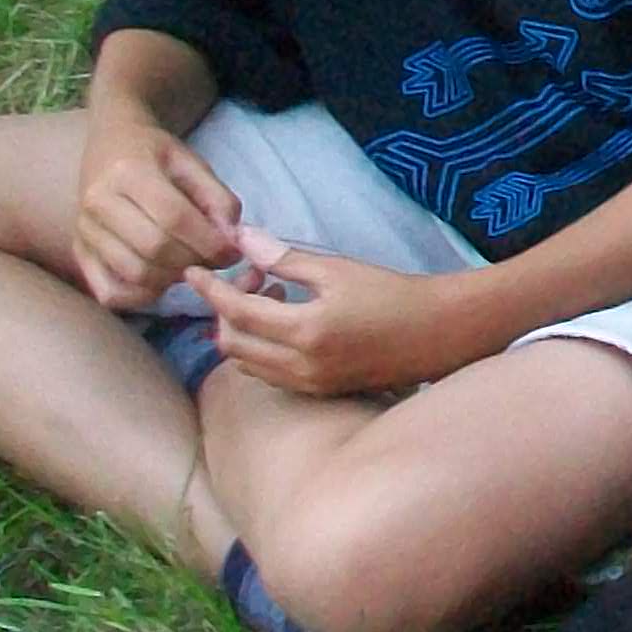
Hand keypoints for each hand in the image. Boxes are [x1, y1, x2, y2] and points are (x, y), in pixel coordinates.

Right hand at [74, 117, 240, 310]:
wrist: (110, 145)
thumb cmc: (155, 155)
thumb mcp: (192, 163)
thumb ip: (218, 199)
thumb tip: (231, 239)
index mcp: (129, 172)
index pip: (174, 217)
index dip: (210, 241)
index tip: (232, 251)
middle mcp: (98, 202)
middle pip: (154, 248)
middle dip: (194, 261)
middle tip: (214, 260)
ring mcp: (84, 230)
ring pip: (134, 273)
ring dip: (172, 279)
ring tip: (188, 266)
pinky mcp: (79, 253)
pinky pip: (109, 292)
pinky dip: (141, 296)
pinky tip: (160, 280)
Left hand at [180, 231, 474, 396]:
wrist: (440, 333)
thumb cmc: (393, 294)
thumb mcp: (338, 269)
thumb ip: (285, 259)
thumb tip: (243, 239)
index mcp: (305, 331)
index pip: (236, 312)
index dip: (209, 290)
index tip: (192, 272)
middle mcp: (301, 366)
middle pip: (232, 345)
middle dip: (226, 311)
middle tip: (249, 279)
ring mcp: (310, 384)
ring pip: (248, 363)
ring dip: (243, 332)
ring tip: (270, 297)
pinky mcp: (321, 391)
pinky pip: (271, 374)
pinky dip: (262, 349)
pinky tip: (285, 323)